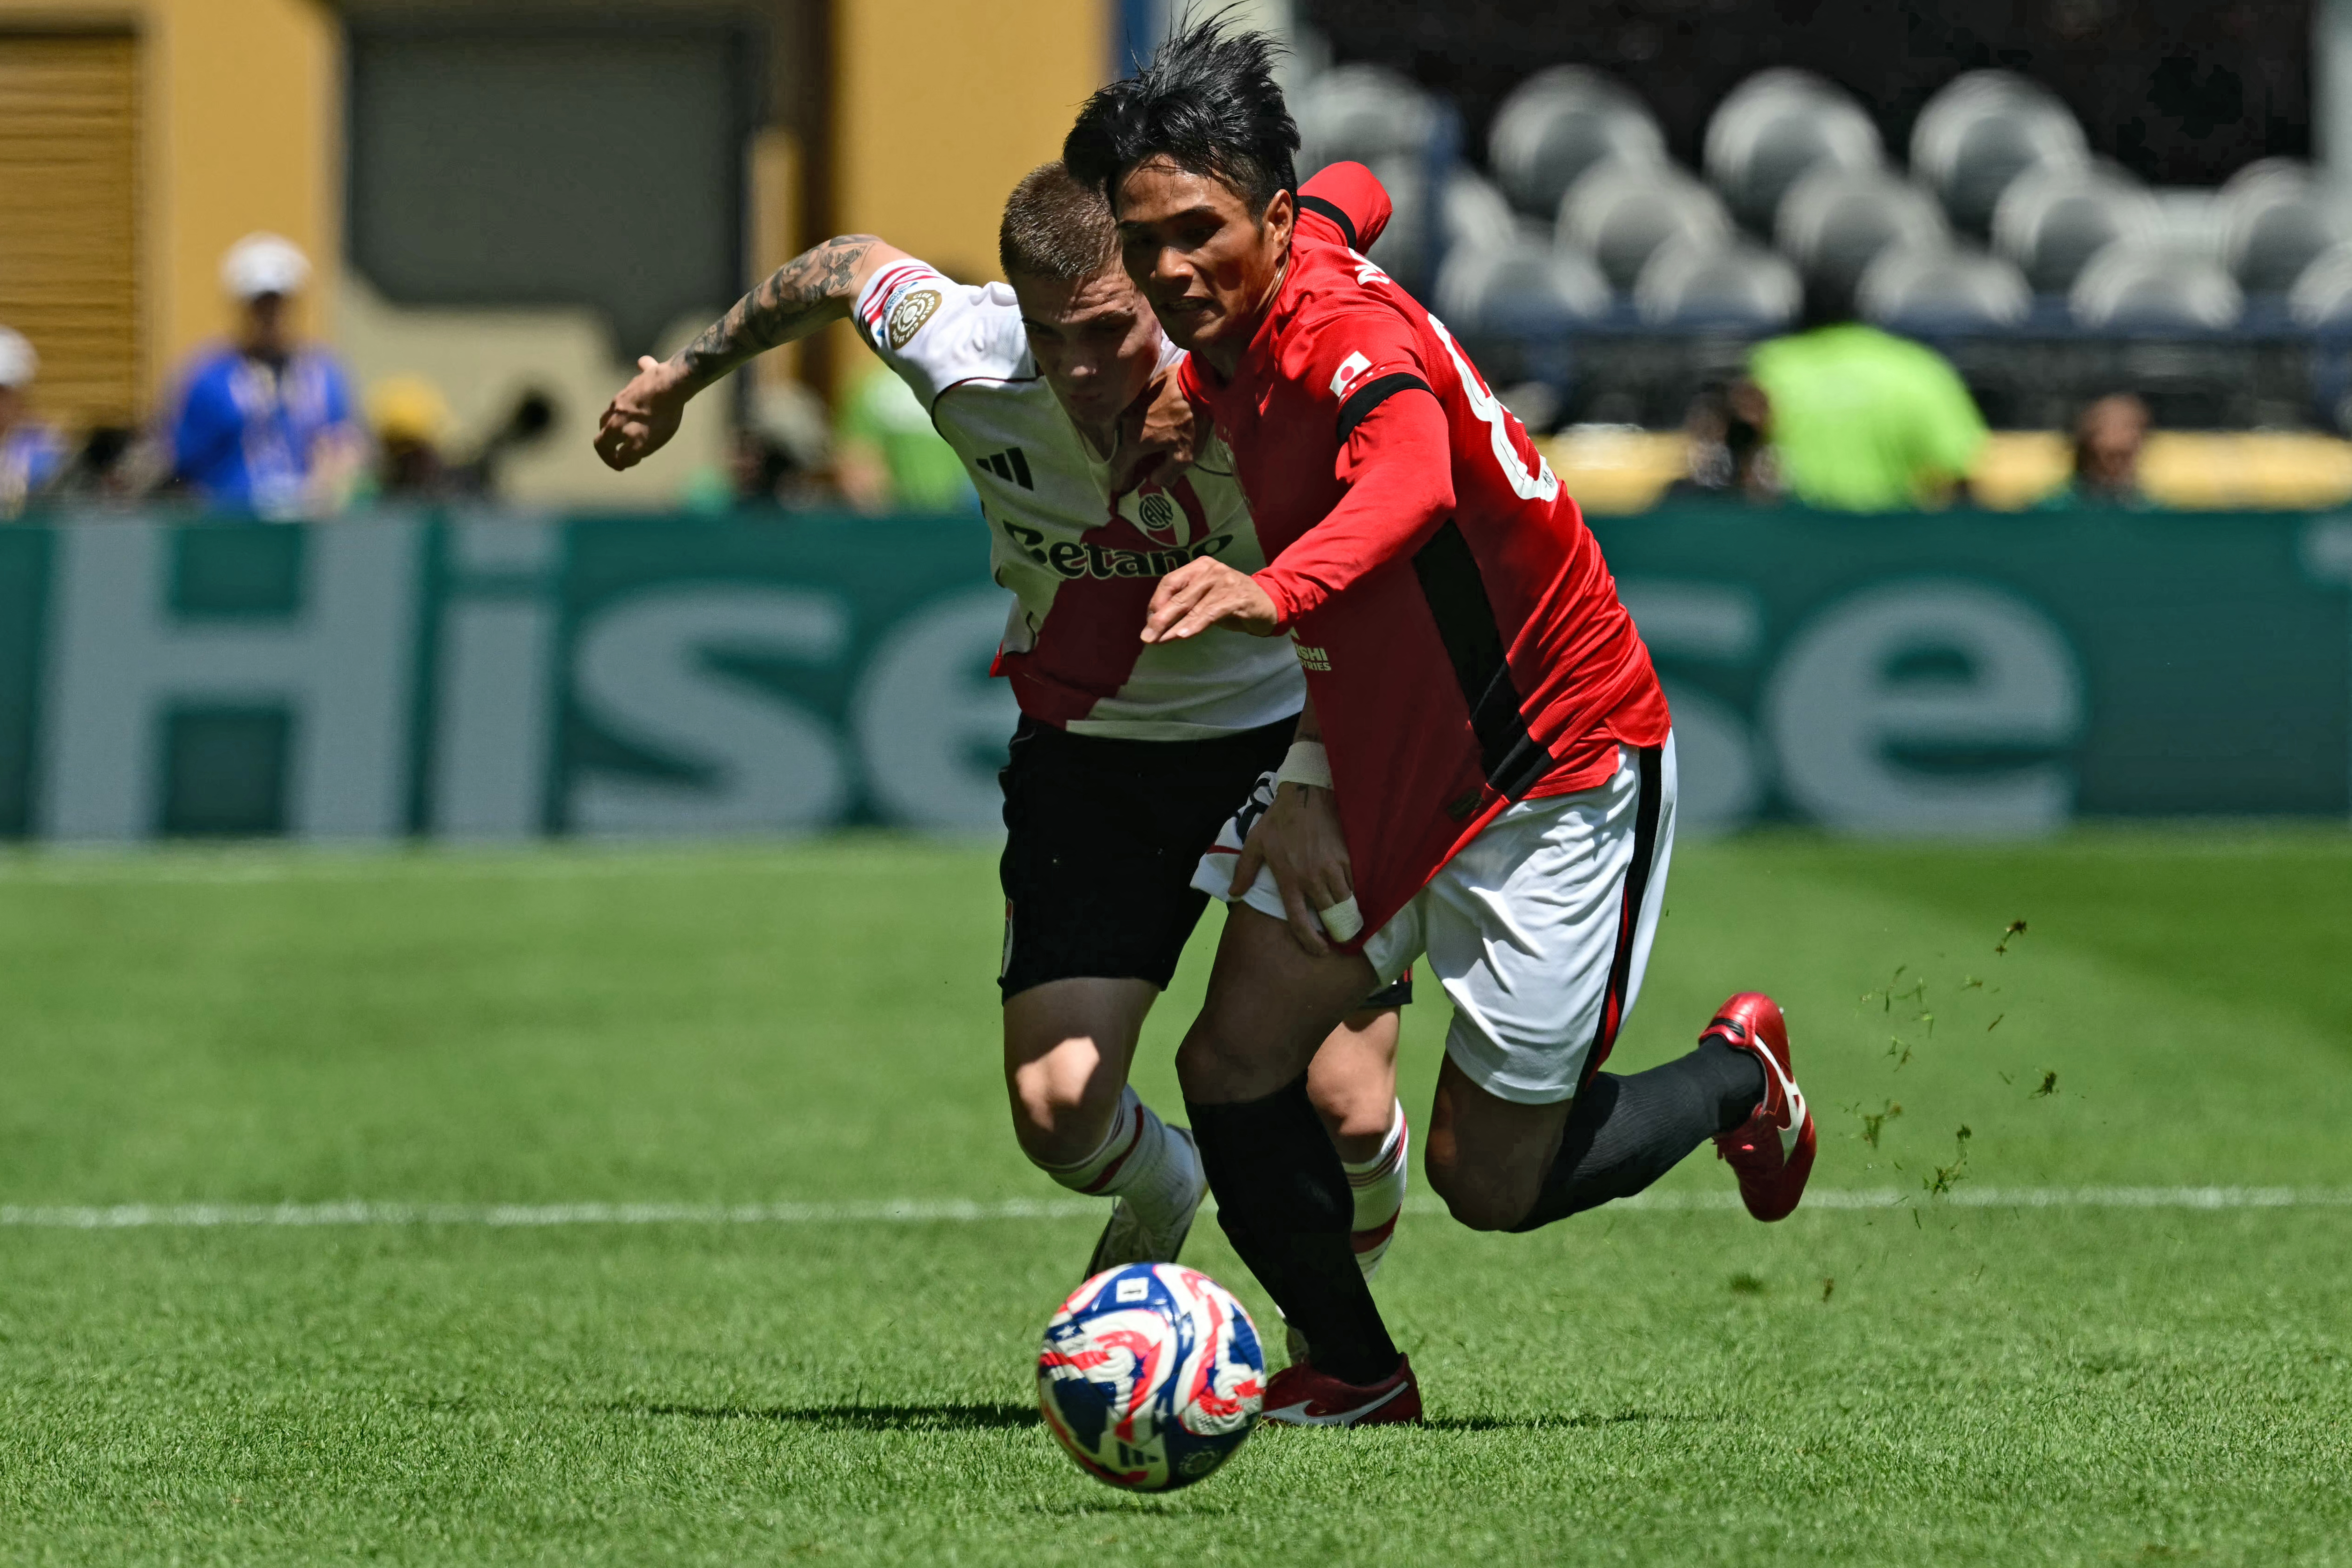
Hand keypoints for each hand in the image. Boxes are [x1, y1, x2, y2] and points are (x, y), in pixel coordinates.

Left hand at [594, 356, 694, 470]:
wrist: (670, 385)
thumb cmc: (664, 378)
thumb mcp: (649, 371)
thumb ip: (644, 369)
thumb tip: (644, 362)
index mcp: (620, 402)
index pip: (607, 419)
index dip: (611, 430)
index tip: (619, 438)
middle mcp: (616, 416)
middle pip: (602, 437)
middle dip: (607, 449)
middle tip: (616, 457)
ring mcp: (624, 429)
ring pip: (607, 448)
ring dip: (614, 458)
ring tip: (623, 463)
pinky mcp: (636, 441)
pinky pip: (625, 458)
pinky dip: (626, 462)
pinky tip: (634, 462)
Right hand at [1108, 370, 1209, 502]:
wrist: (1196, 382)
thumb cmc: (1191, 421)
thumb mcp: (1185, 455)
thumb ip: (1167, 473)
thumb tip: (1153, 480)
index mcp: (1135, 443)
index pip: (1119, 468)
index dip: (1120, 481)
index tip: (1121, 490)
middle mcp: (1125, 425)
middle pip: (1121, 450)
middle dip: (1127, 462)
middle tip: (1137, 470)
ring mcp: (1130, 407)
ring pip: (1125, 431)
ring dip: (1132, 442)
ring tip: (1145, 448)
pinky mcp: (1137, 394)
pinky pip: (1133, 415)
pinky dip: (1138, 425)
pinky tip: (1150, 426)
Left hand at [1142, 557, 1277, 642]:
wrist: (1270, 603)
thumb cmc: (1232, 602)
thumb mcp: (1205, 600)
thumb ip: (1185, 606)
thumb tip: (1156, 625)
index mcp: (1199, 566)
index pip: (1170, 582)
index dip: (1156, 603)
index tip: (1149, 623)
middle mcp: (1211, 570)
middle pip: (1179, 595)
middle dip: (1160, 618)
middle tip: (1147, 636)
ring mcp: (1225, 582)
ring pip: (1193, 605)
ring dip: (1174, 625)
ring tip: (1161, 640)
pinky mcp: (1237, 598)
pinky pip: (1211, 612)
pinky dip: (1196, 624)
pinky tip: (1184, 635)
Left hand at [1231, 781, 1353, 955]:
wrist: (1305, 795)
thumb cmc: (1278, 821)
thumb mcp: (1255, 844)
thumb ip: (1244, 871)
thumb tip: (1233, 894)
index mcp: (1289, 880)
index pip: (1301, 921)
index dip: (1311, 942)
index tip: (1320, 951)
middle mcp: (1311, 879)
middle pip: (1330, 916)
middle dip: (1337, 931)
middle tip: (1341, 938)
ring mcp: (1331, 869)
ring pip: (1345, 902)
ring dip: (1347, 914)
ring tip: (1350, 922)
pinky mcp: (1346, 858)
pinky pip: (1354, 884)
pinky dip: (1354, 892)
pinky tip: (1353, 896)